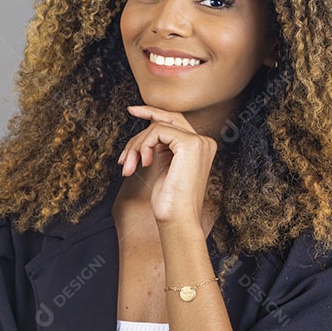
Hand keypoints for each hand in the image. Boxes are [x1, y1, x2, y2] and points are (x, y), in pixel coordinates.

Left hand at [117, 105, 215, 224]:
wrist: (178, 219)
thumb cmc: (170, 201)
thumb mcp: (165, 168)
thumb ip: (163, 149)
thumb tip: (147, 135)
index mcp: (201, 147)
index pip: (176, 121)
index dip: (154, 112)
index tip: (133, 111)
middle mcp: (204, 142)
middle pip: (168, 118)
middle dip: (145, 118)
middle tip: (127, 120)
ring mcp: (199, 142)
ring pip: (158, 127)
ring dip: (136, 145)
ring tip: (129, 166)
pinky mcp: (189, 144)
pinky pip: (157, 131)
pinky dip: (143, 146)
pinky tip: (143, 163)